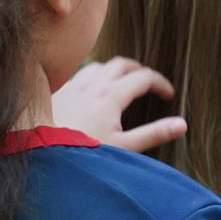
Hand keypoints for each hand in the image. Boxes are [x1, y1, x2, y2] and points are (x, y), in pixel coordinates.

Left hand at [51, 58, 187, 153]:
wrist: (38, 156)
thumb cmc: (81, 155)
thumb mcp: (123, 148)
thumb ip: (153, 134)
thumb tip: (182, 125)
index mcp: (111, 95)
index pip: (144, 77)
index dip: (161, 83)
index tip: (169, 95)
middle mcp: (92, 85)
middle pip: (123, 64)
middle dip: (140, 70)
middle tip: (149, 84)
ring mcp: (73, 87)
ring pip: (100, 65)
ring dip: (116, 70)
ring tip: (123, 84)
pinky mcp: (58, 93)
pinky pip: (80, 74)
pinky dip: (94, 76)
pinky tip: (93, 92)